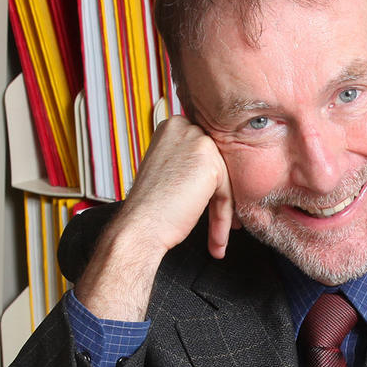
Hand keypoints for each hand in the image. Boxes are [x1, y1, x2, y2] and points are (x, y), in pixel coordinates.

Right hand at [75, 116, 237, 320]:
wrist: (139, 227)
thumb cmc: (150, 207)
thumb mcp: (168, 169)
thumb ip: (188, 161)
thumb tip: (212, 168)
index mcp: (172, 126)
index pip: (205, 152)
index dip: (209, 182)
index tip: (210, 205)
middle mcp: (184, 128)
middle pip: (218, 164)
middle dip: (220, 196)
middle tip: (222, 224)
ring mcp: (197, 142)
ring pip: (224, 180)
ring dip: (222, 212)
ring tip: (216, 238)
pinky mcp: (210, 163)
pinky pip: (227, 193)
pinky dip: (222, 218)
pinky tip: (216, 239)